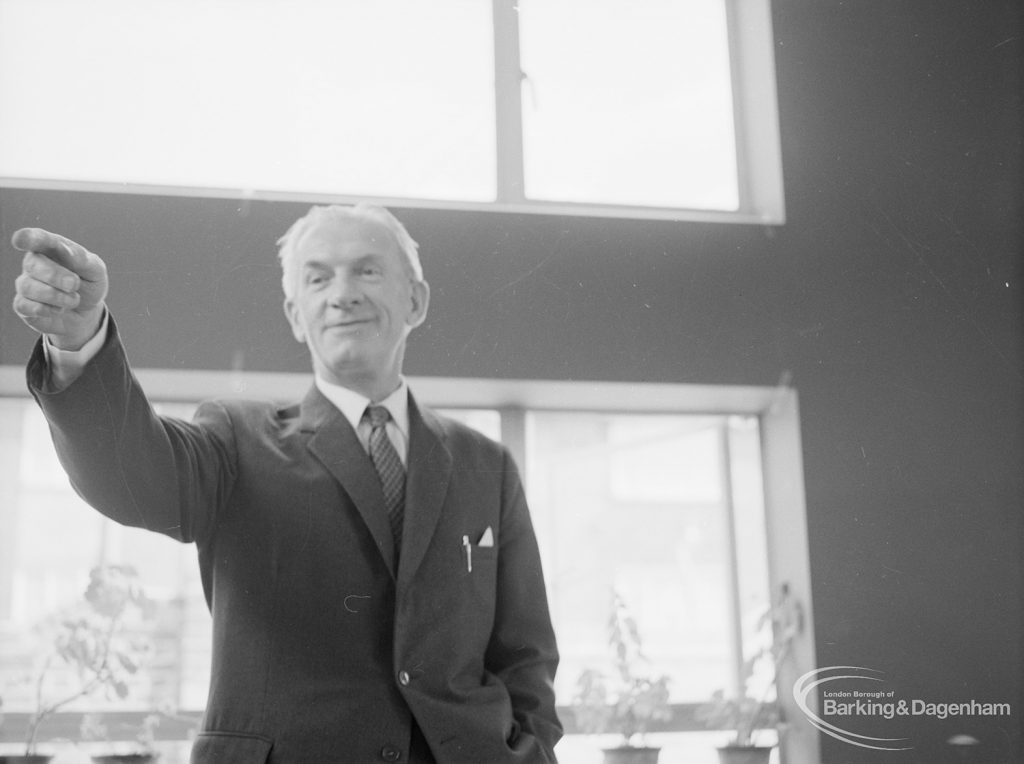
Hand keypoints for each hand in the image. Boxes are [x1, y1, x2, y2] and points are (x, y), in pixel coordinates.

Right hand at [11, 228, 108, 350]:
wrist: (87, 311)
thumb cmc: (88, 283)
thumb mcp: (95, 270)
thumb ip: (82, 259)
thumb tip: (65, 250)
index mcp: (51, 248)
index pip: (37, 238)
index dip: (28, 238)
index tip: (20, 240)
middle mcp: (34, 263)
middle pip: (33, 264)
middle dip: (55, 276)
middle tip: (74, 284)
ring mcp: (26, 284)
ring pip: (28, 287)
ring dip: (56, 296)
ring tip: (74, 300)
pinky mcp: (23, 306)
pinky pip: (24, 306)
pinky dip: (46, 310)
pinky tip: (59, 310)